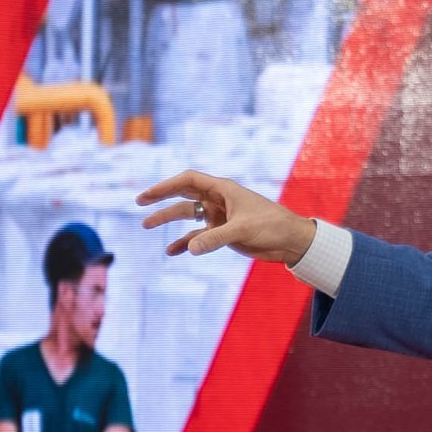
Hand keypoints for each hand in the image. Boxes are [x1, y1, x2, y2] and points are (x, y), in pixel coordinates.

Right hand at [136, 168, 317, 262]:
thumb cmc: (272, 226)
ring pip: (188, 216)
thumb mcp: (242, 230)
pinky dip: (185, 243)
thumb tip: (189, 250)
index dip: (167, 185)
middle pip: (184, 194)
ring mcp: (220, 216)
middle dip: (162, 197)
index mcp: (223, 189)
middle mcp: (219, 200)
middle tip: (140, 202)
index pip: (189, 180)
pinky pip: (199, 236)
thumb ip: (215, 239)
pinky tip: (172, 251)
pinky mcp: (223, 233)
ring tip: (147, 226)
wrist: (291, 241)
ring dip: (169, 220)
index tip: (148, 195)